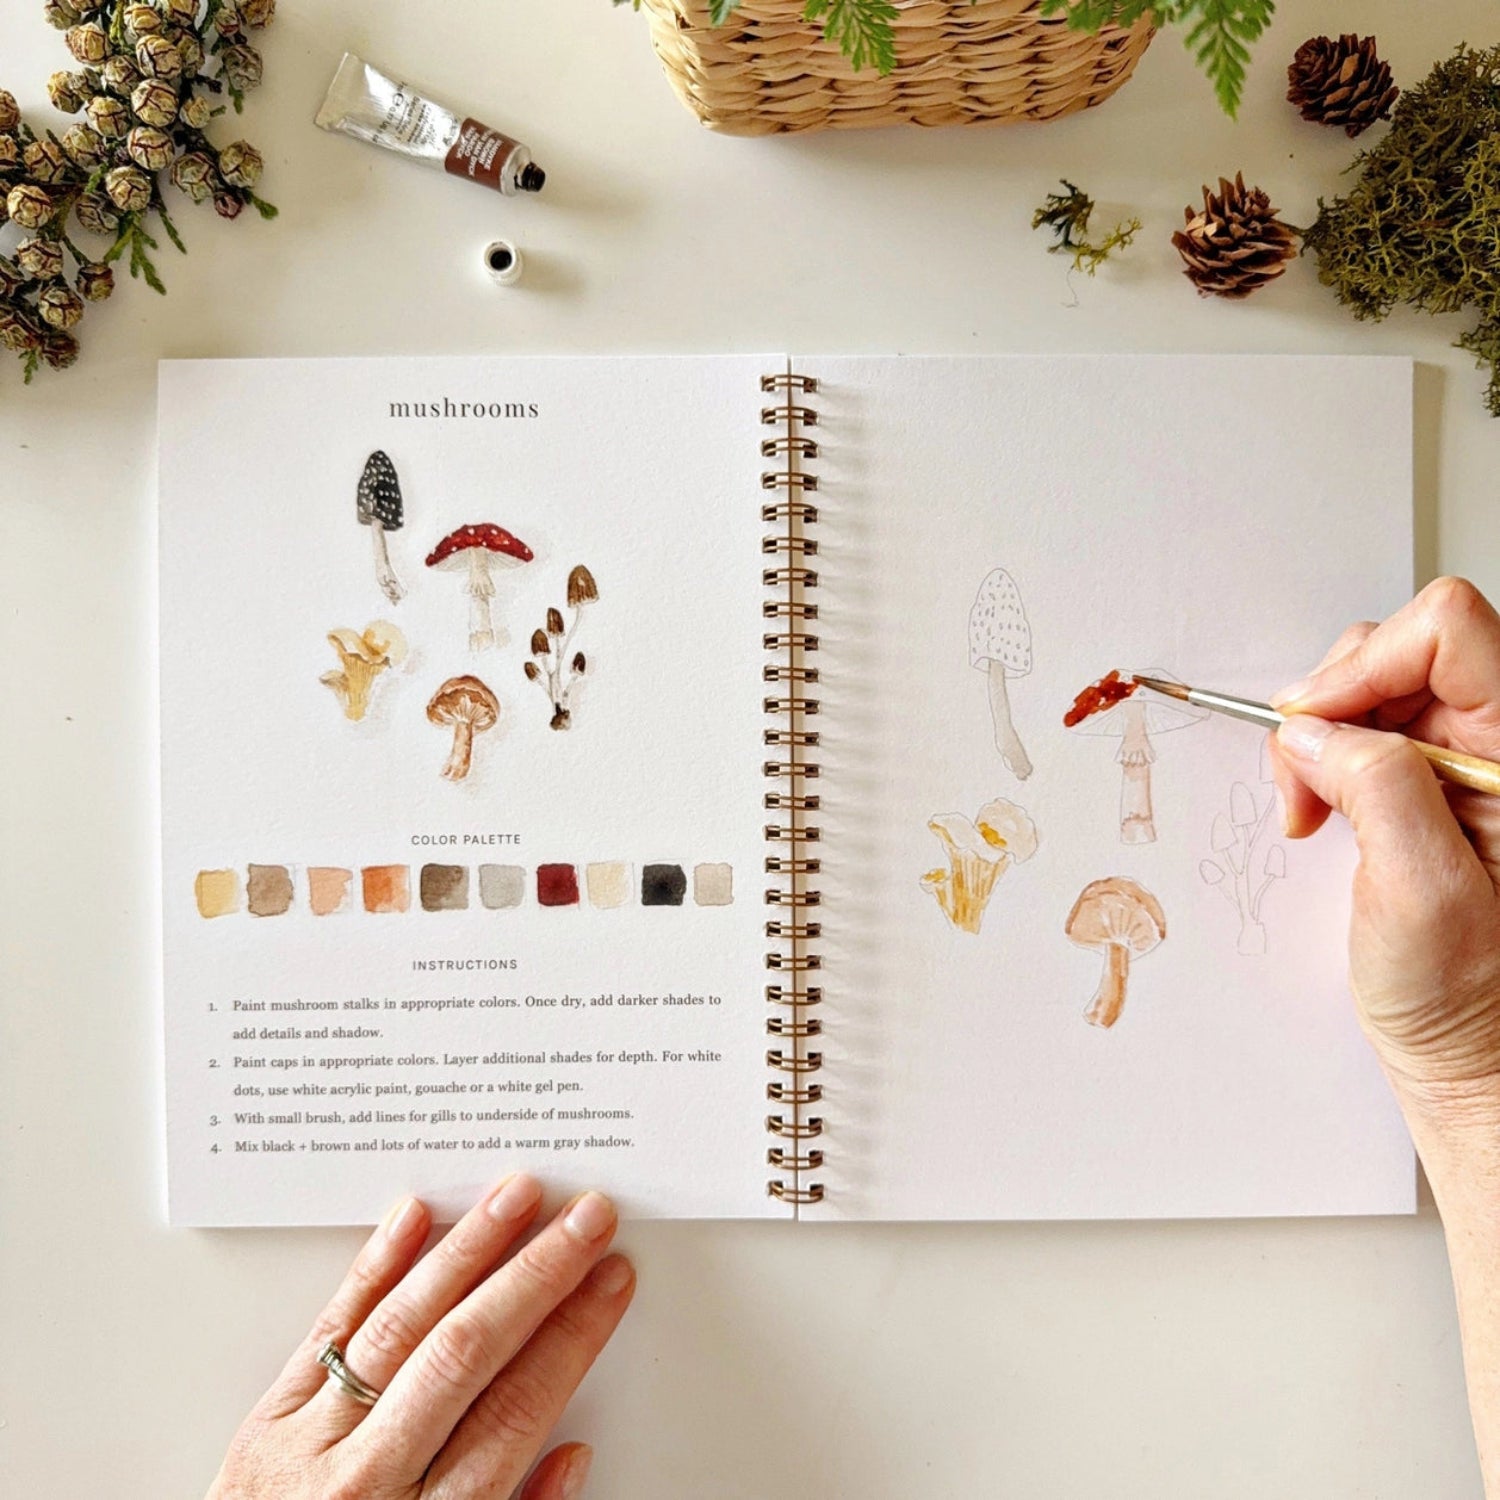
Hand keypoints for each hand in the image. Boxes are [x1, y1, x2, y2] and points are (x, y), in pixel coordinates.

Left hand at [206, 1176, 632, 1499]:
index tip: (610, 1282)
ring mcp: (309, 1444)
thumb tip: (571, 1456)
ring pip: (400, 1325)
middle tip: (585, 1219)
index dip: (573, 1336)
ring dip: (467, 1250)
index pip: (516, 1410)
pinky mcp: (266, 1421)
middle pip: (465, 1353)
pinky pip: (327, 1329)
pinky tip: (413, 1218)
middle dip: (536, 1274)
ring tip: (514, 1196)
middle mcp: (365, 1480)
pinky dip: (372, 1268)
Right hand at [1268, 577, 1499, 1121]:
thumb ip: (1375, 790)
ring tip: (1312, 808)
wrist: (1473, 1049)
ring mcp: (1470, 759)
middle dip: (1334, 704)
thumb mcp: (1419, 894)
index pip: (1450, 634)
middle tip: (1306, 781)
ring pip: (1376, 682)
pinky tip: (1322, 808)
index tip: (1316, 724)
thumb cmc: (1468, 995)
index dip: (1368, 663)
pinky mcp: (1433, 777)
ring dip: (1321, 736)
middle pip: (1406, 648)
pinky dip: (1323, 757)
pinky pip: (1364, 725)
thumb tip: (1313, 729)